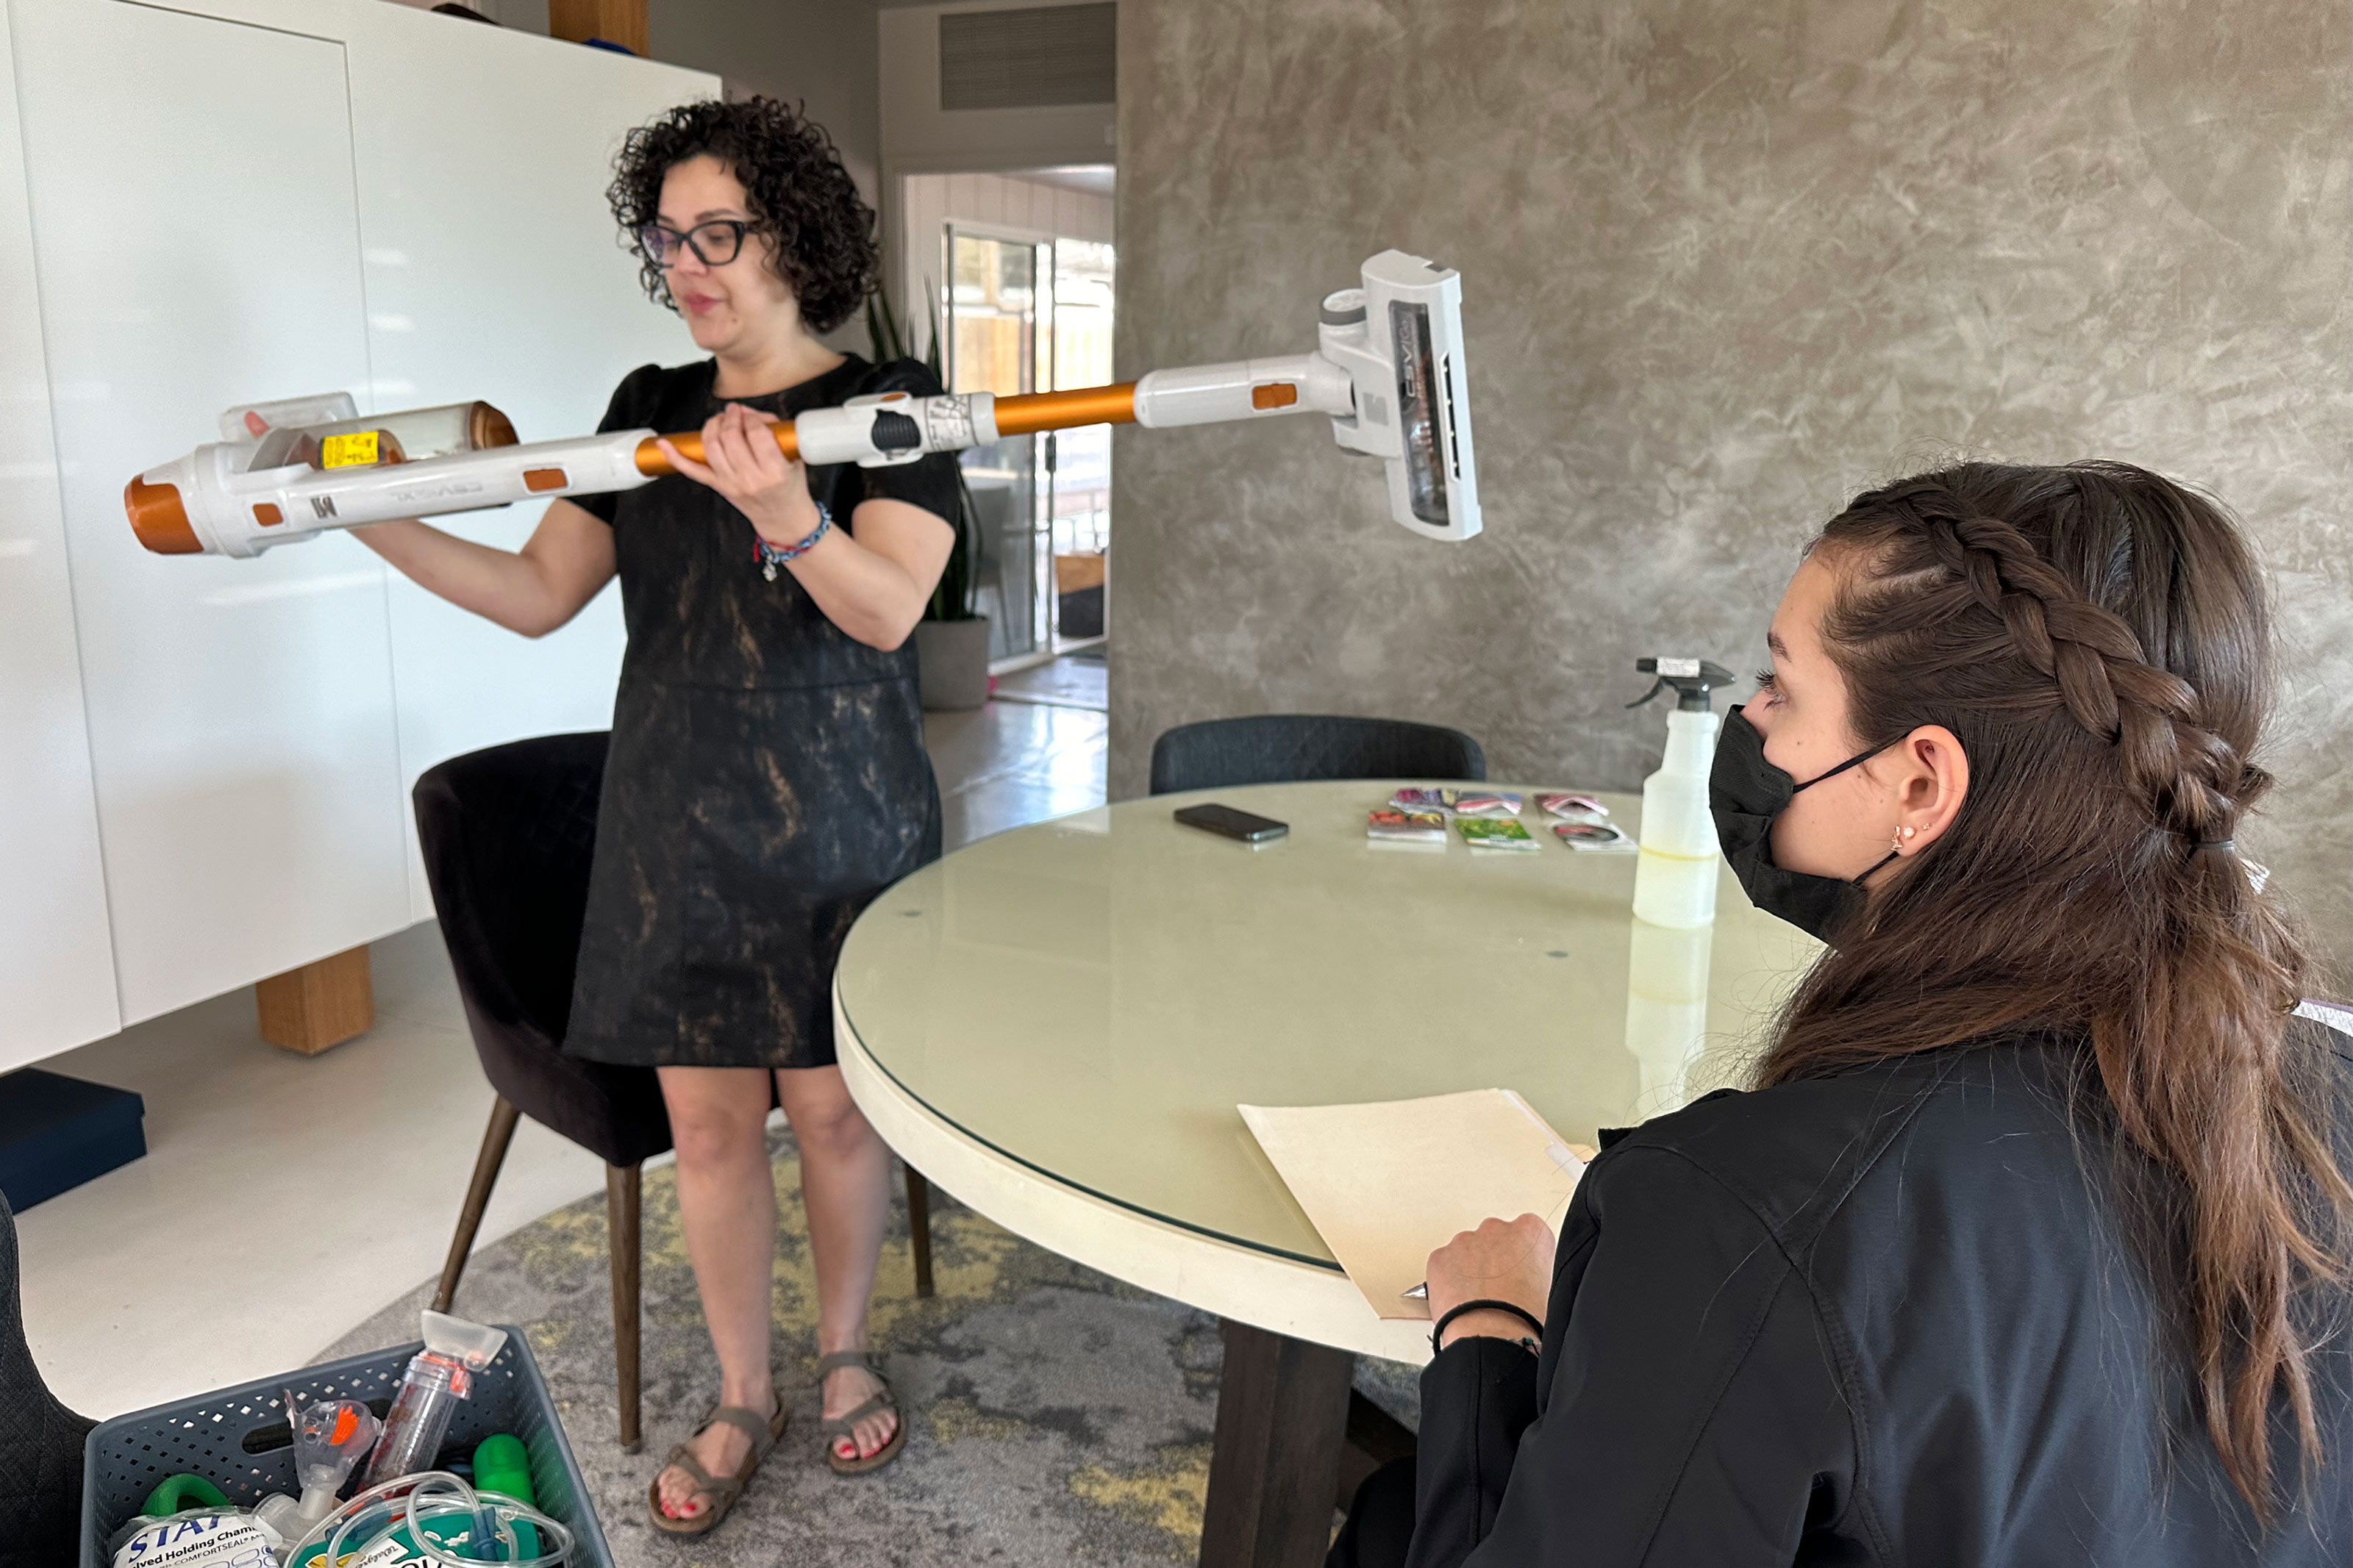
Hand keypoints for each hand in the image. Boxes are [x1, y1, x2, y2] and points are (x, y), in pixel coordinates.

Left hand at [657, 402, 821, 546]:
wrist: (783, 518)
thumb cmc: (791, 486)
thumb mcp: (794, 458)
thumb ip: (775, 432)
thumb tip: (748, 412)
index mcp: (775, 471)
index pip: (756, 434)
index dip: (750, 417)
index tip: (749, 414)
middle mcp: (751, 479)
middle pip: (730, 438)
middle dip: (730, 418)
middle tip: (733, 412)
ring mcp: (731, 484)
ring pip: (712, 447)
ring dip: (712, 427)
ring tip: (719, 420)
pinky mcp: (718, 487)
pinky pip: (693, 471)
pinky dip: (676, 457)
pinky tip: (663, 444)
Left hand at [1425, 1213, 1554, 1349]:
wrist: (1491, 1335)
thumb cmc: (1522, 1318)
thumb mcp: (1546, 1286)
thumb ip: (1533, 1268)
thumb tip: (1523, 1275)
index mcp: (1530, 1231)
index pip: (1527, 1232)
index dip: (1523, 1256)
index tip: (1520, 1271)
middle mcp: (1496, 1228)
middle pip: (1495, 1238)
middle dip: (1494, 1258)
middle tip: (1498, 1288)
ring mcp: (1465, 1240)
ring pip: (1467, 1250)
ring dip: (1470, 1267)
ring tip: (1478, 1299)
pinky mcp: (1440, 1256)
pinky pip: (1444, 1264)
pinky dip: (1448, 1278)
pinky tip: (1460, 1300)